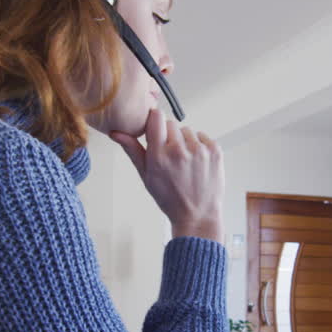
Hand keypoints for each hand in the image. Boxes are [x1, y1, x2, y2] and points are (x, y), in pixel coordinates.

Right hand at [110, 108, 223, 241]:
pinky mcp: (215, 151)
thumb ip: (132, 150)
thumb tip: (116, 132)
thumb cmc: (170, 198)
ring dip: (185, 141)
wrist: (197, 215)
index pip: (156, 117)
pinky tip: (196, 163)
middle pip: (171, 124)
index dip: (154, 121)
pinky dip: (199, 146)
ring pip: (187, 131)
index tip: (154, 129)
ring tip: (184, 162)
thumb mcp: (146, 176)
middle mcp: (180, 150)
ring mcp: (199, 150)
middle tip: (170, 156)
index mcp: (159, 155)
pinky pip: (202, 137)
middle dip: (169, 136)